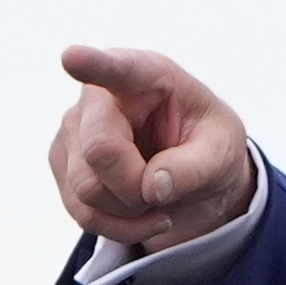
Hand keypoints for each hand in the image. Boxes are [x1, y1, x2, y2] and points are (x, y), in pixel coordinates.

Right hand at [53, 45, 255, 251]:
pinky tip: (140, 215)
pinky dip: (117, 227)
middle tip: (165, 190)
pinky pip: (80, 212)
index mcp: (144, 74)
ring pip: (86, 189)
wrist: (189, 168)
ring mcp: (72, 130)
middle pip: (99, 152)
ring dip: (129, 213)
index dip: (91, 64)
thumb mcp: (222, 152)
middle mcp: (97, 97)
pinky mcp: (63, 164)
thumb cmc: (207, 145)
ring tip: (157, 202)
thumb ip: (196, 167)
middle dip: (137, 189)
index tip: (71, 57)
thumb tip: (152, 188)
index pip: (115, 69)